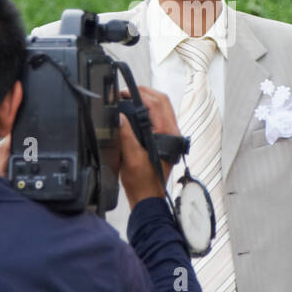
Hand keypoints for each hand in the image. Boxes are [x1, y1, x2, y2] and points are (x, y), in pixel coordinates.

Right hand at [119, 85, 179, 206]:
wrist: (148, 198)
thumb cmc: (143, 183)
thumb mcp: (130, 158)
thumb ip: (125, 135)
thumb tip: (119, 116)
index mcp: (167, 134)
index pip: (158, 104)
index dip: (140, 95)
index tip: (125, 93)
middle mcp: (172, 133)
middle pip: (162, 102)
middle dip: (144, 93)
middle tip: (126, 93)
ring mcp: (169, 135)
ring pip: (162, 108)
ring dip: (146, 101)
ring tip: (129, 100)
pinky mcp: (164, 139)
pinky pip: (158, 117)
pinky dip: (147, 110)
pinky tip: (135, 112)